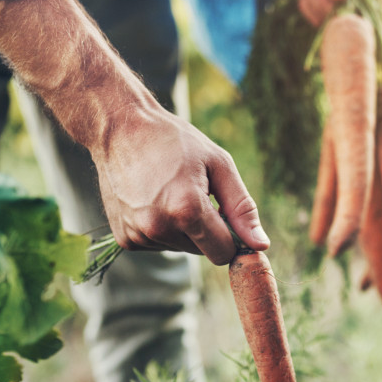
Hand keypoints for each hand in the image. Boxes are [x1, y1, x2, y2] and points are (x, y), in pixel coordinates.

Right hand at [92, 104, 268, 264]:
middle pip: (203, 252)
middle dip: (207, 230)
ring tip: (168, 192)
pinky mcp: (125, 239)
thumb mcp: (218, 165)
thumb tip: (261, 247)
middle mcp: (160, 228)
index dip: (232, 237)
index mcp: (187, 210)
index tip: (226, 215)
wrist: (120, 129)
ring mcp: (139, 235)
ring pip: (181, 248)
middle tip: (193, 193)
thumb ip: (242, 209)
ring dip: (183, 229)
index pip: (224, 252)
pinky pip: (159, 245)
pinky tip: (152, 200)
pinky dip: (162, 229)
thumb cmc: (175, 141)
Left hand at [298, 0, 381, 26]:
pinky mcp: (337, 19)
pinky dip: (310, 9)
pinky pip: (320, 24)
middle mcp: (372, 8)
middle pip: (352, 26)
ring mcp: (355, 15)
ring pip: (334, 28)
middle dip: (327, 9)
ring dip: (315, 8)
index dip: (351, 14)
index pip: (375, 18)